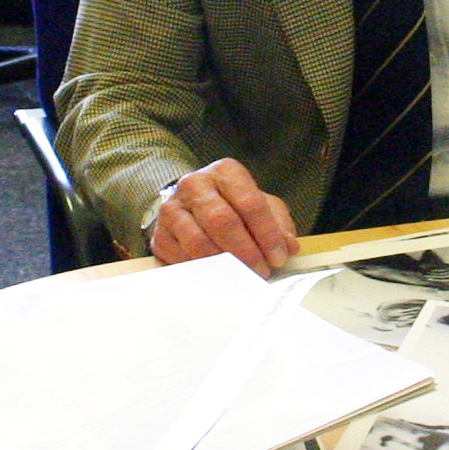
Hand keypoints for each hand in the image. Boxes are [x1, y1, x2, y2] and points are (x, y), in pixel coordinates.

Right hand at [151, 159, 299, 271]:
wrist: (192, 206)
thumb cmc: (233, 206)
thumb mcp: (262, 206)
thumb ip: (278, 224)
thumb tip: (289, 246)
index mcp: (225, 172)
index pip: (250, 203)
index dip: (267, 234)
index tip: (278, 258)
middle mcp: (195, 184)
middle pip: (222, 221)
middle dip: (246, 252)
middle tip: (261, 271)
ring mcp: (173, 209)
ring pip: (198, 242)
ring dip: (224, 265)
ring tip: (242, 277)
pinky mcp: (159, 234)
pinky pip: (180, 258)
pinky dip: (201, 272)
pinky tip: (217, 277)